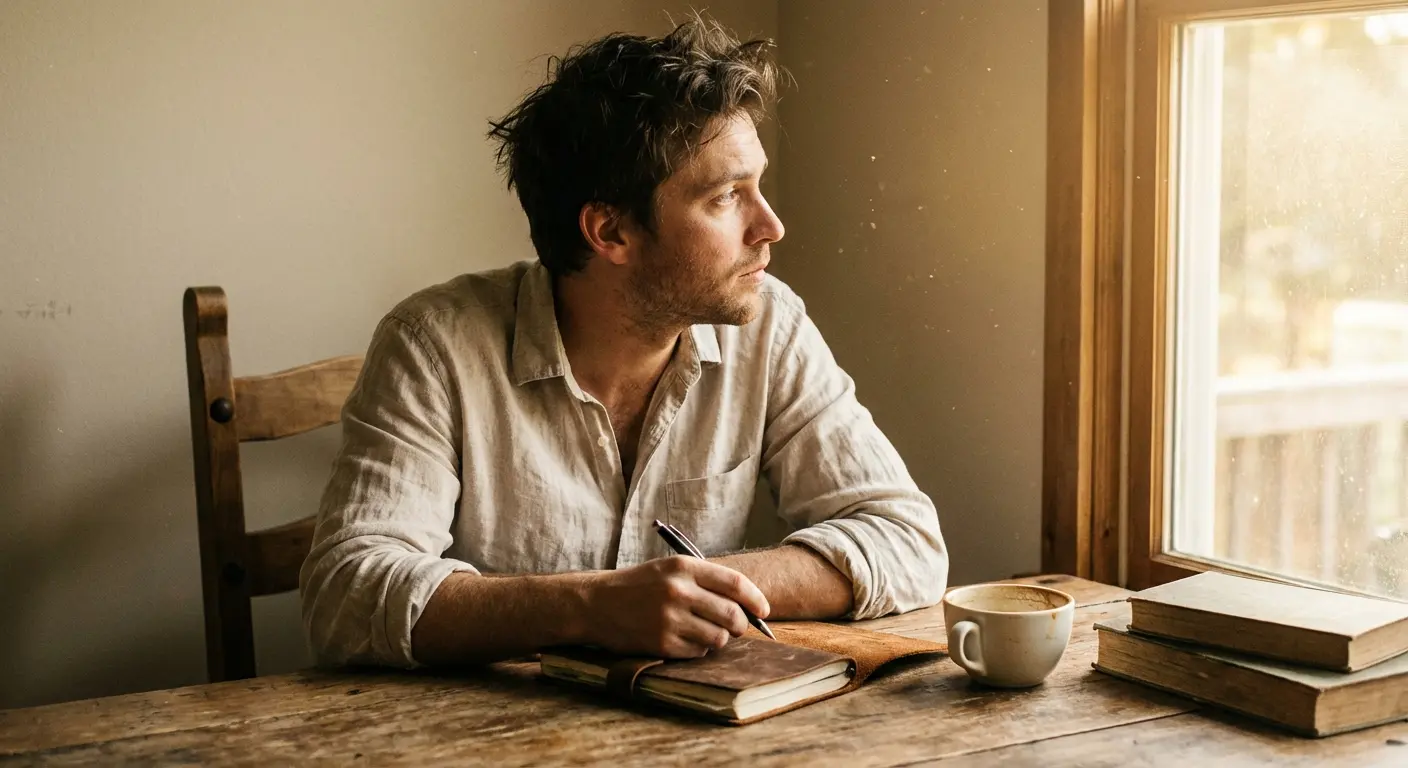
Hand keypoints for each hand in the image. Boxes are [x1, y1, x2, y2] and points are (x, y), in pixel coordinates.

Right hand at [581, 556, 770, 657]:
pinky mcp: (661, 644)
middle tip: (735, 627)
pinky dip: (698, 649)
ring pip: (718, 638)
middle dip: (740, 625)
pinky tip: (684, 640)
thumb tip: (746, 603)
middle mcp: (678, 592)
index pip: (735, 584)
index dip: (756, 599)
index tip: (764, 611)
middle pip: (732, 614)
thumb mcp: (669, 570)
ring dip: (718, 639)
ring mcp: (669, 619)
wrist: (596, 603)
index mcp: (683, 567)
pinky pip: (698, 652)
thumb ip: (705, 581)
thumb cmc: (639, 586)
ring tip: (704, 632)